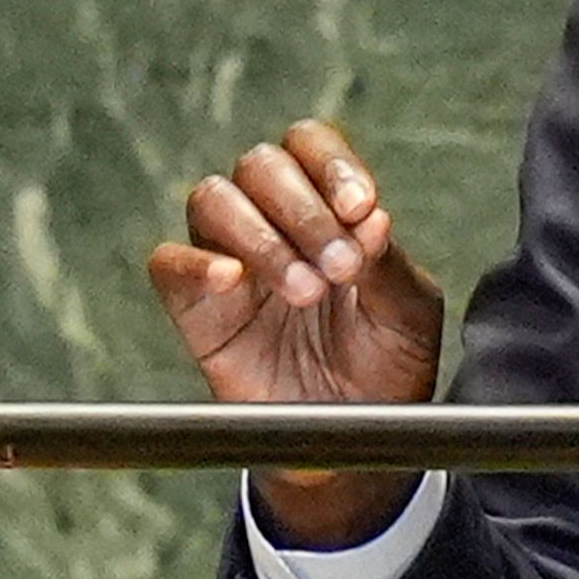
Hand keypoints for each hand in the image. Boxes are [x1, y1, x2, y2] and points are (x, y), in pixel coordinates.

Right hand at [146, 119, 446, 547]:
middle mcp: (273, 220)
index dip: (332, 166)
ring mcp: (229, 258)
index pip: (311, 145)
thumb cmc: (386, 363)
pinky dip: (197, 263)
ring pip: (214, 200)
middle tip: (339, 269)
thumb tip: (371, 217)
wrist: (355, 434)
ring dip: (263, 238)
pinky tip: (236, 282)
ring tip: (305, 291)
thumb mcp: (408, 312)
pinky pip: (170, 263)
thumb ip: (387, 262)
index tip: (361, 210)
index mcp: (327, 206)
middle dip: (304, 210)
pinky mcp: (195, 305)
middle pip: (261, 164)